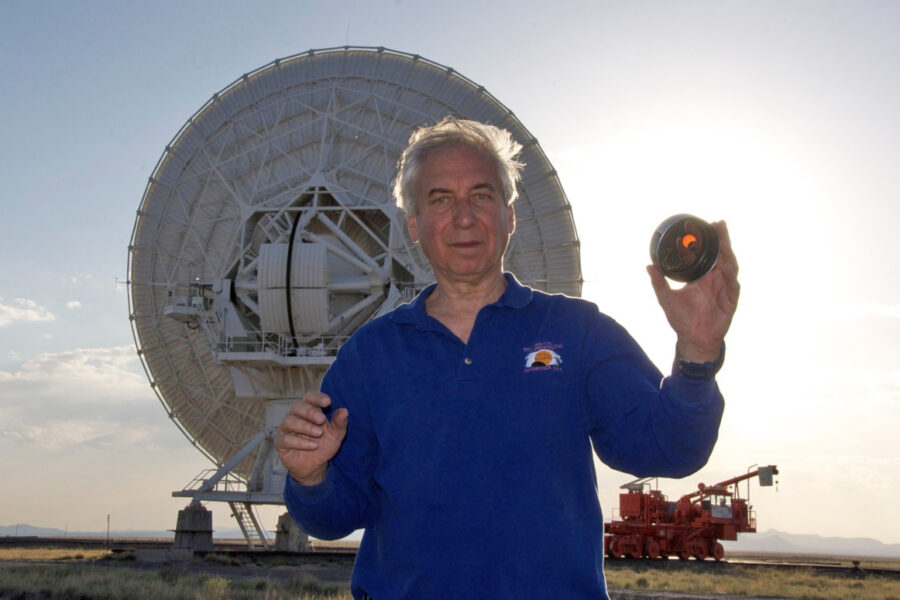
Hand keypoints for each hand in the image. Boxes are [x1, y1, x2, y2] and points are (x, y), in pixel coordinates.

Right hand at [275, 391, 348, 485]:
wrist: (316, 466)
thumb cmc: (324, 445)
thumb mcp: (336, 435)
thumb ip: (339, 423)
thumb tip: (344, 411)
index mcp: (309, 410)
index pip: (310, 397)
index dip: (317, 397)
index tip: (328, 401)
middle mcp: (295, 416)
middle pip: (297, 407)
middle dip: (310, 412)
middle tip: (321, 419)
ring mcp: (286, 428)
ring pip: (290, 421)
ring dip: (306, 427)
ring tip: (319, 433)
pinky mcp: (280, 442)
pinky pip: (286, 439)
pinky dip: (300, 442)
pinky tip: (313, 445)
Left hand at [647, 221, 739, 362]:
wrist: (692, 340)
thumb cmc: (681, 320)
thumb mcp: (667, 299)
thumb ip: (659, 283)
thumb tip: (648, 266)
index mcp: (701, 277)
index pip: (704, 255)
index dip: (703, 241)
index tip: (697, 227)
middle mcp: (715, 280)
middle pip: (721, 255)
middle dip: (721, 240)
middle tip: (718, 224)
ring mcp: (724, 289)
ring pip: (730, 266)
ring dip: (727, 253)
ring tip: (723, 240)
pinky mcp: (730, 300)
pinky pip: (733, 285)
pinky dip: (731, 276)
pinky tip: (727, 266)